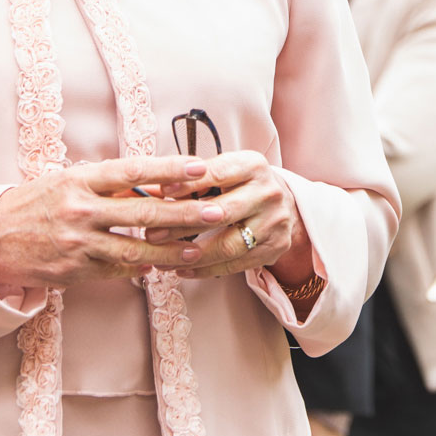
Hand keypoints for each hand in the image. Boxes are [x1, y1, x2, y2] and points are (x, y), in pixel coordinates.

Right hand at [0, 155, 229, 290]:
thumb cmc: (33, 203)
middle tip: (216, 212)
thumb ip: (108, 185)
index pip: (134, 170)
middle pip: (144, 211)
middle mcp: (81, 210)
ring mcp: (78, 243)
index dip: (170, 169)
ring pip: (136, 249)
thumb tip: (156, 184)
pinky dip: (139, 269)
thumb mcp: (67, 181)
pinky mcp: (74, 272)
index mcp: (80, 180)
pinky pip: (116, 271)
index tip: (200, 168)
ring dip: (171, 251)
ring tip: (197, 251)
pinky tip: (159, 268)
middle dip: (185, 213)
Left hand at [160, 149, 314, 288]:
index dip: (188, 183)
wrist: (284, 204)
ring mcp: (274, 223)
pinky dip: (205, 270)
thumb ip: (193, 180)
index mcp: (254, 165)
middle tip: (152, 234)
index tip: (161, 191)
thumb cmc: (242, 185)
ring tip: (163, 258)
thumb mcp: (225, 171)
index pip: (218, 174)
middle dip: (182, 225)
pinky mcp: (274, 248)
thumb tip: (151, 190)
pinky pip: (235, 264)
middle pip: (221, 213)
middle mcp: (268, 193)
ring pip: (228, 245)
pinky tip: (183, 269)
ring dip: (191, 255)